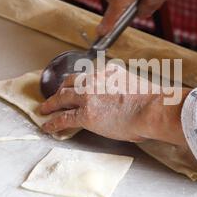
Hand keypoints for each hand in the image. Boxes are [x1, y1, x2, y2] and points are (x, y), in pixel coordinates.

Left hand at [40, 64, 190, 145]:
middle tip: (56, 94)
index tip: (76, 85)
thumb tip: (125, 104)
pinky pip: (63, 118)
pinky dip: (53, 121)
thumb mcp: (136, 87)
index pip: (89, 75)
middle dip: (61, 88)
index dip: (80, 82)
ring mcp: (88, 96)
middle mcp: (95, 80)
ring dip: (51, 103)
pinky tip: (48, 125)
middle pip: (71, 82)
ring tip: (44, 108)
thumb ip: (125, 90)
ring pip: (62, 97)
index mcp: (109, 72)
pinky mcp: (85, 114)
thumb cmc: (152, 101)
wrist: (152, 108)